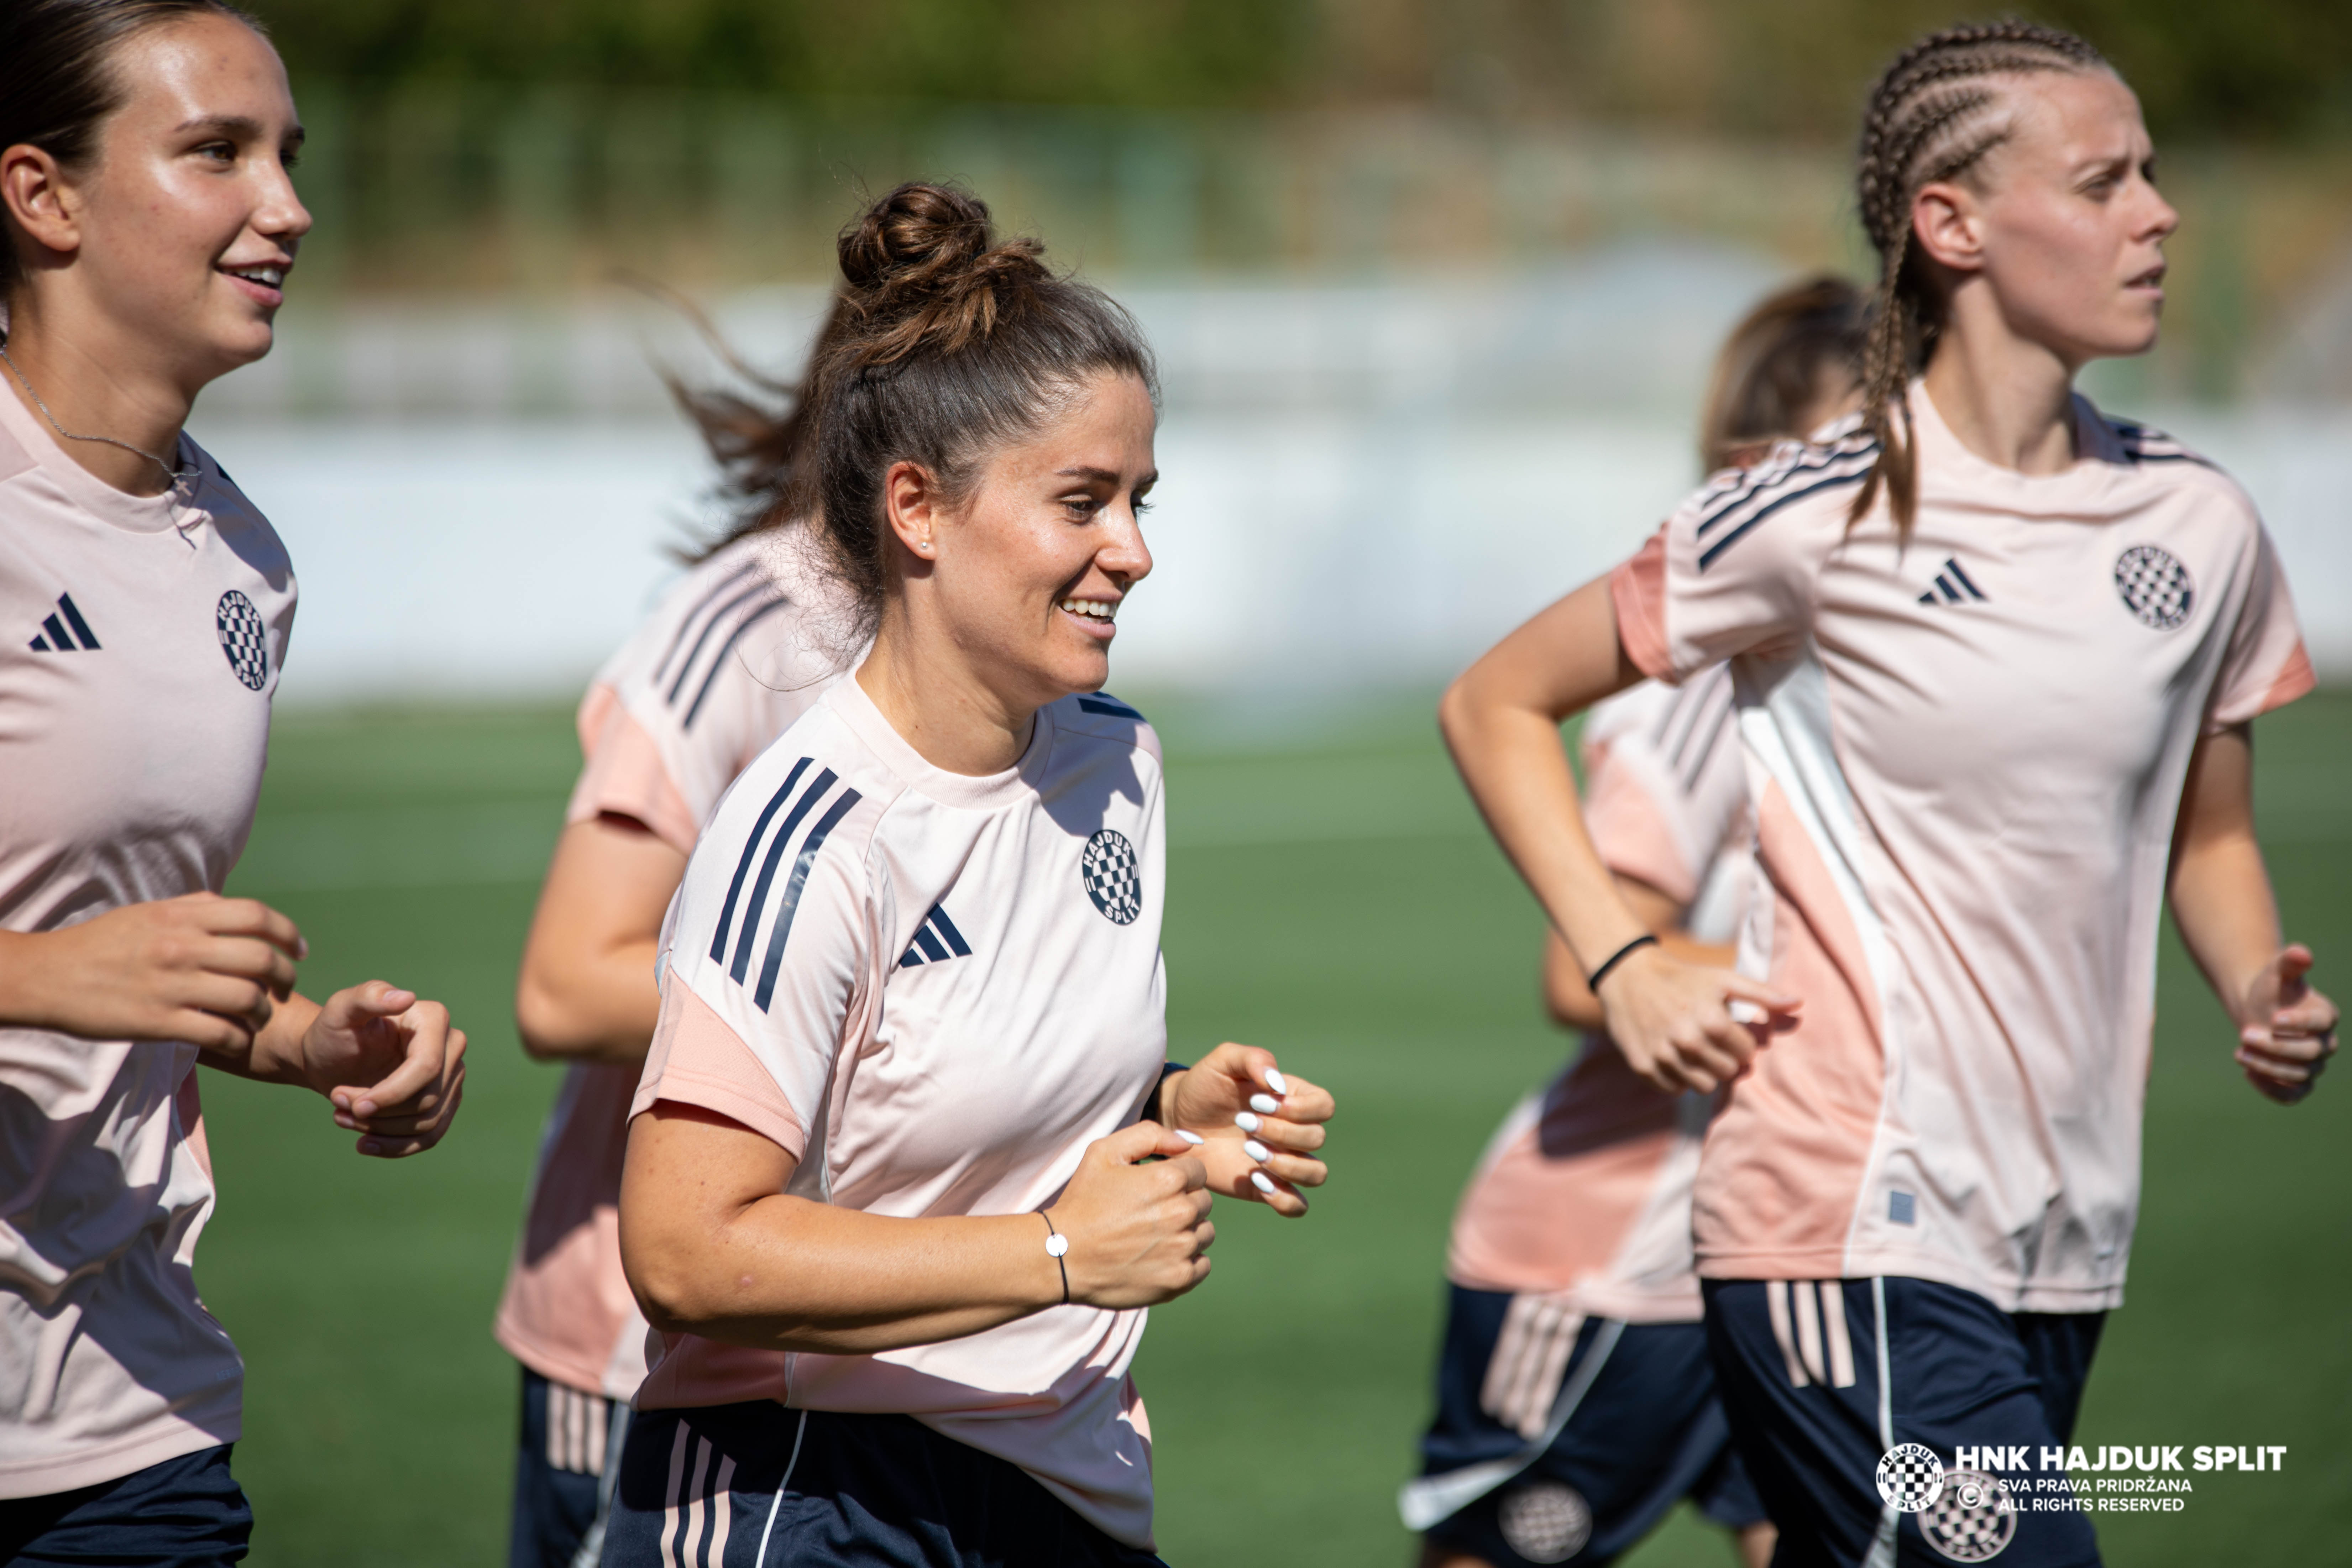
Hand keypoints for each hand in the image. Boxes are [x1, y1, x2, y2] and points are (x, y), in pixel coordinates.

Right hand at [0, 893, 303, 1050]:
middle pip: (261, 959)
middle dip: (285, 976)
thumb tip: (237, 909)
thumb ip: (196, 908)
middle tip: (286, 987)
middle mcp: (182, 947)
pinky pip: (220, 1033)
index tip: (298, 951)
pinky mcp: (159, 1022)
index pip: (256, 916)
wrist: (48, 976)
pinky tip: (236, 1038)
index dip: (288, 933)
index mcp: (182, 917)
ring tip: (260, 1015)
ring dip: (264, 1011)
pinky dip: (238, 1038)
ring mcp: (172, 986)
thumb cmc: (103, 943)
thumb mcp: (150, 912)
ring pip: (247, 998)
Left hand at [301, 981, 466, 1156]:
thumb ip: (367, 996)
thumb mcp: (340, 1011)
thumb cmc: (333, 1031)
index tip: (353, 1105)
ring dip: (381, 1130)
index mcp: (433, 1019)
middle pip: (428, 1098)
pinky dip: (396, 1147)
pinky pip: (431, 1136)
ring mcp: (451, 1076)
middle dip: (380, 1112)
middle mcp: (452, 1046)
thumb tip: (406, 998)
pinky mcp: (445, 1102)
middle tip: (338, 1105)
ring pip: (429, 1122)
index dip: (392, 1094)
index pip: (426, 1068)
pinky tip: (364, 1144)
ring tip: (343, 1118)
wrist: (330, 1058)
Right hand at [1045, 1121, 1211, 1308]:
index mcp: (1167, 1179)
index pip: (1197, 1172)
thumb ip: (1150, 1135)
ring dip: (1187, 1232)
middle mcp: (1180, 1213)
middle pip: (1203, 1202)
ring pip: (1205, 1232)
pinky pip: (1202, 1264)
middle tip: (1150, 1214)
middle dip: (1182, 1203)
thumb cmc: (1083, 1202)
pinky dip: (1187, 1260)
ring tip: (1154, 1236)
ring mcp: (1181, 1249)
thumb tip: (1187, 1142)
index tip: (1155, 1190)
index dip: (1177, 1178)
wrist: (1062, 1256)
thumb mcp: (1104, 1152)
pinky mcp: (1179, 1278)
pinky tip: (1161, 1257)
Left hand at [1163, 1043, 1331, 1216]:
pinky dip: (1284, 1199)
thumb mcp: (1224, 1061)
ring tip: (1252, 1154)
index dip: (1299, 1108)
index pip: (1324, 1106)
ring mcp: (1283, 1161)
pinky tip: (1256, 1180)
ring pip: (1316, 1173)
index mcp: (1292, 1098)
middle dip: (1281, 1133)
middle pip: (1317, 1138)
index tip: (1258, 1101)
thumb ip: (1253, 1059)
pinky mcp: (1266, 1187)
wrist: (1178, 1120)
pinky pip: (1296, 1205)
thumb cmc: (1204, 1086)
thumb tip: (1277, 1084)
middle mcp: (1294, 1131)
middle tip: (1244, 1123)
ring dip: (1288, 1166)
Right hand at [1596, 946, 1798, 1093]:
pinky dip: (1677, 1078)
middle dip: (1725, 1060)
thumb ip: (1762, 993)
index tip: (1730, 1031)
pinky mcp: (1642, 1067)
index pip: (1746, 1053)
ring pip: (1701, 1087)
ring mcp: (1662, 1056)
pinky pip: (1673, 1090)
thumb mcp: (1724, 979)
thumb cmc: (1684, 978)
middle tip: (1713, 1043)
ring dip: (1703, 1072)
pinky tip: (1674, 1057)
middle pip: (1726, 1074)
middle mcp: (1686, 1041)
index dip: (1741, 1042)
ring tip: (1695, 1051)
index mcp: (1712, 1020)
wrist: (1628, 976)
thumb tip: (1799, 1003)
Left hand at [2236, 944, 2336, 1104]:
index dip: (2300, 1022)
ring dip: (2267, 1067)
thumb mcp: (2276, 972)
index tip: (2274, 1018)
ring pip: (2299, 1075)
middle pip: (2309, 1053)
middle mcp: (2324, 1043)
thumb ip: (2289, 962)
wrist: (2258, 1009)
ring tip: (2239, 1052)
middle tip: (2245, 1034)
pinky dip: (2271, 1090)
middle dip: (2276, 1047)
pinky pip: (2292, 1096)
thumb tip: (2301, 951)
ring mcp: (2312, 1065)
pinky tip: (2247, 1074)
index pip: (2322, 1022)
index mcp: (2325, 1015)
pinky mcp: (2297, 1082)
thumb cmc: (2271, 988)